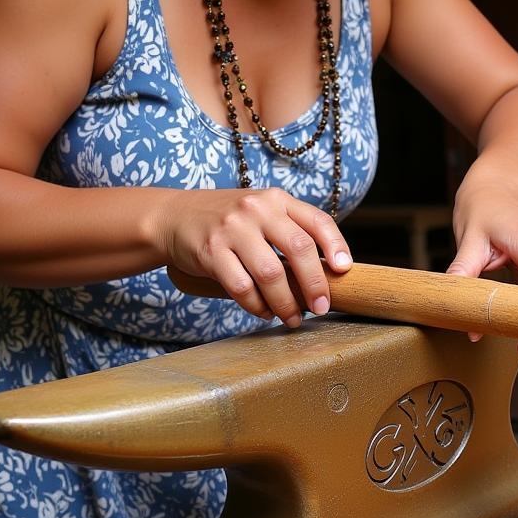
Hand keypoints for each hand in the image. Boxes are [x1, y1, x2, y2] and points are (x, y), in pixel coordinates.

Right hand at [150, 188, 352, 325]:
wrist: (174, 216)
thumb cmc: (229, 222)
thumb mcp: (262, 212)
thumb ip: (290, 231)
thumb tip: (327, 272)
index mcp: (277, 200)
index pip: (318, 221)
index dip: (336, 246)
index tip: (344, 270)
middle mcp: (257, 209)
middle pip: (299, 249)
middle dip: (315, 285)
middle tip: (320, 307)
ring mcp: (233, 229)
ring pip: (271, 274)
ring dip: (286, 303)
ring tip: (292, 318)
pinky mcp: (211, 251)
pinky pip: (241, 287)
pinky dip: (257, 306)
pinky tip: (264, 312)